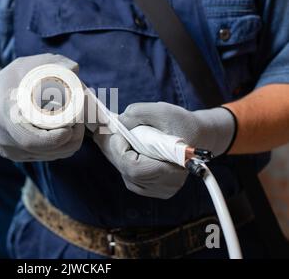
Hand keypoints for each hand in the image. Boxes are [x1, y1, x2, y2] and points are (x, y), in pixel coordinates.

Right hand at [0, 54, 84, 161]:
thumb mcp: (25, 65)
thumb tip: (74, 70)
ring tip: (75, 125)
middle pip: (47, 150)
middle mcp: (6, 139)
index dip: (55, 138)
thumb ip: (50, 63)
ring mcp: (11, 151)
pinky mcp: (18, 156)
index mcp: (4, 116)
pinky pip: (47, 156)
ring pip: (51, 156)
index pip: (31, 139)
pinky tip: (63, 133)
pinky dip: (60, 147)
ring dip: (69, 143)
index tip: (72, 126)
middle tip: (80, 121)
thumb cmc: (8, 82)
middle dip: (71, 139)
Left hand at [93, 102, 235, 198]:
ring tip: (110, 136)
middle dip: (112, 149)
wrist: (197, 136)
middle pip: (127, 172)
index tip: (117, 132)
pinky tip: (120, 146)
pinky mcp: (153, 189)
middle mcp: (168, 185)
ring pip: (126, 174)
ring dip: (115, 154)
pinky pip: (129, 176)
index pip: (136, 169)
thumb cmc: (181, 123)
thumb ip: (138, 113)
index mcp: (176, 166)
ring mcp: (160, 190)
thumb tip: (117, 122)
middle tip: (103, 130)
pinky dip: (121, 160)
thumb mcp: (162, 110)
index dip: (120, 151)